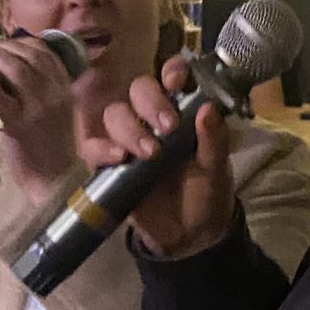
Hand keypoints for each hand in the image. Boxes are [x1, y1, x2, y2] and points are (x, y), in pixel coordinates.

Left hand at [0, 35, 81, 205]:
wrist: (55, 179)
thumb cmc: (53, 146)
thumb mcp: (58, 112)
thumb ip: (45, 90)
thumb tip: (16, 68)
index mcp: (66, 91)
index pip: (49, 55)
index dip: (27, 42)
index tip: (10, 40)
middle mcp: (55, 95)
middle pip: (31, 57)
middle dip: (7, 45)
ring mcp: (38, 109)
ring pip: (17, 70)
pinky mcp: (19, 125)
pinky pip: (1, 97)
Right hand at [94, 57, 238, 260]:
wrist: (189, 236)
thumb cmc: (206, 194)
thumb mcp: (216, 168)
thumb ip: (214, 139)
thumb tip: (208, 108)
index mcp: (181, 111)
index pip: (170, 78)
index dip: (171, 72)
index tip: (177, 80)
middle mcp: (151, 119)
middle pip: (138, 89)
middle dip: (150, 101)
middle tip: (168, 127)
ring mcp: (127, 140)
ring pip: (114, 114)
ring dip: (130, 128)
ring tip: (150, 153)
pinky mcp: (108, 165)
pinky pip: (92, 147)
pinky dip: (101, 148)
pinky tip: (119, 159)